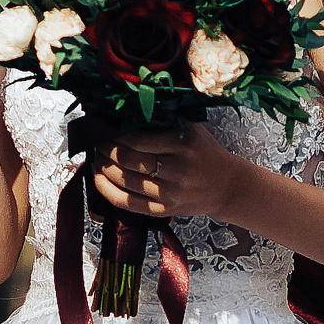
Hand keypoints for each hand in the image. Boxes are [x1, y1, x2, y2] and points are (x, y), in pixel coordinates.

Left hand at [92, 123, 242, 219]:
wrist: (227, 186)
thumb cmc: (205, 152)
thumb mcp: (191, 129)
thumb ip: (163, 121)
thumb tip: (124, 113)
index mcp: (184, 144)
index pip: (139, 139)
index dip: (116, 135)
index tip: (106, 128)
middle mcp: (177, 170)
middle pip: (129, 160)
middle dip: (106, 150)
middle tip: (97, 142)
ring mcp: (170, 193)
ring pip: (125, 181)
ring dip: (103, 168)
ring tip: (97, 157)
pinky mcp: (164, 210)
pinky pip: (128, 203)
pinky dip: (108, 191)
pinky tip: (98, 179)